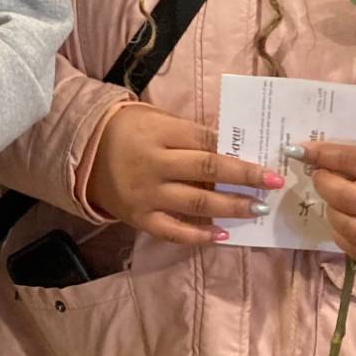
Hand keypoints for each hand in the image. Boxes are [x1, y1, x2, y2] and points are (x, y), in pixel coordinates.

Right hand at [84, 105, 284, 246]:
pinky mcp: (139, 218)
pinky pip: (173, 231)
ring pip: (197, 204)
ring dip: (231, 207)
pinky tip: (223, 235)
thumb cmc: (127, 130)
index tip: (267, 160)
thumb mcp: (156, 119)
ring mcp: (146, 194)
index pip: (206, 141)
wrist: (82, 152)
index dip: (238, 151)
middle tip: (273, 183)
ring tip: (258, 208)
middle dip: (245, 178)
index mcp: (159, 133)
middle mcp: (154, 164)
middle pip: (207, 171)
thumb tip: (232, 145)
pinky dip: (199, 236)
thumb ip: (190, 132)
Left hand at [301, 136, 355, 260]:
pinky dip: (342, 237)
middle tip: (319, 174)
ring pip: (352, 228)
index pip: (352, 161)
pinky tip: (341, 220)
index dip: (321, 154)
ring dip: (332, 212)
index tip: (300, 150)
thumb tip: (319, 134)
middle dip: (324, 184)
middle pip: (349, 199)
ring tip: (332, 199)